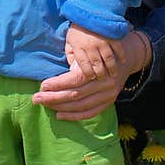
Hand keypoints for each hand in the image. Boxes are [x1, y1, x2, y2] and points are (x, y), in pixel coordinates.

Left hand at [34, 30, 150, 120]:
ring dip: (60, 107)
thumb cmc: (101, 48)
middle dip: (53, 97)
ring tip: (44, 104)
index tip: (42, 84)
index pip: (75, 80)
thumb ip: (74, 59)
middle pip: (76, 94)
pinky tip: (59, 115)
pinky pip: (91, 112)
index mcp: (99, 68)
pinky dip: (74, 116)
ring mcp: (109, 94)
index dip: (58, 84)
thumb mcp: (89, 48)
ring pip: (81, 105)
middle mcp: (105, 83)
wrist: (128, 55)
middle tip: (36, 98)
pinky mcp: (110, 101)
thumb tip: (55, 72)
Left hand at [65, 23, 125, 80]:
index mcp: (79, 47)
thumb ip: (70, 55)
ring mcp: (103, 41)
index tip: (92, 78)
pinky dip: (121, 57)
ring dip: (112, 69)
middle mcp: (91, 46)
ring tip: (113, 74)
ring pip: (109, 60)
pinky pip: (119, 50)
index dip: (89, 75)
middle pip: (98, 66)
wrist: (90, 9)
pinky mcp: (112, 36)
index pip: (85, 67)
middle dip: (101, 74)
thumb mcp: (69, 40)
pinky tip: (122, 62)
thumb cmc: (78, 27)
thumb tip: (73, 69)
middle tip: (103, 78)